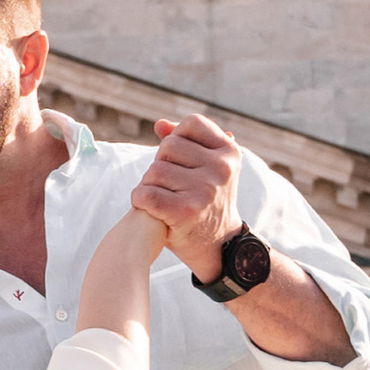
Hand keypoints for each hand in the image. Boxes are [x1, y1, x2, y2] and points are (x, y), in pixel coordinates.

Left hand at [132, 112, 240, 275]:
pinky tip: (146, 206)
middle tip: (168, 184)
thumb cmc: (206, 201)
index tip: (179, 160)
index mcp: (230, 152)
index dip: (177, 138)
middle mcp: (221, 169)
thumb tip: (160, 124)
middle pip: (168, 147)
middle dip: (161, 163)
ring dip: (149, 183)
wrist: (219, 246)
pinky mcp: (186, 212)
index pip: (192, 124)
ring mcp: (205, 190)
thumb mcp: (208, 168)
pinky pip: (147, 193)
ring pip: (154, 170)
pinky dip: (140, 199)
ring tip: (160, 196)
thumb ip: (187, 142)